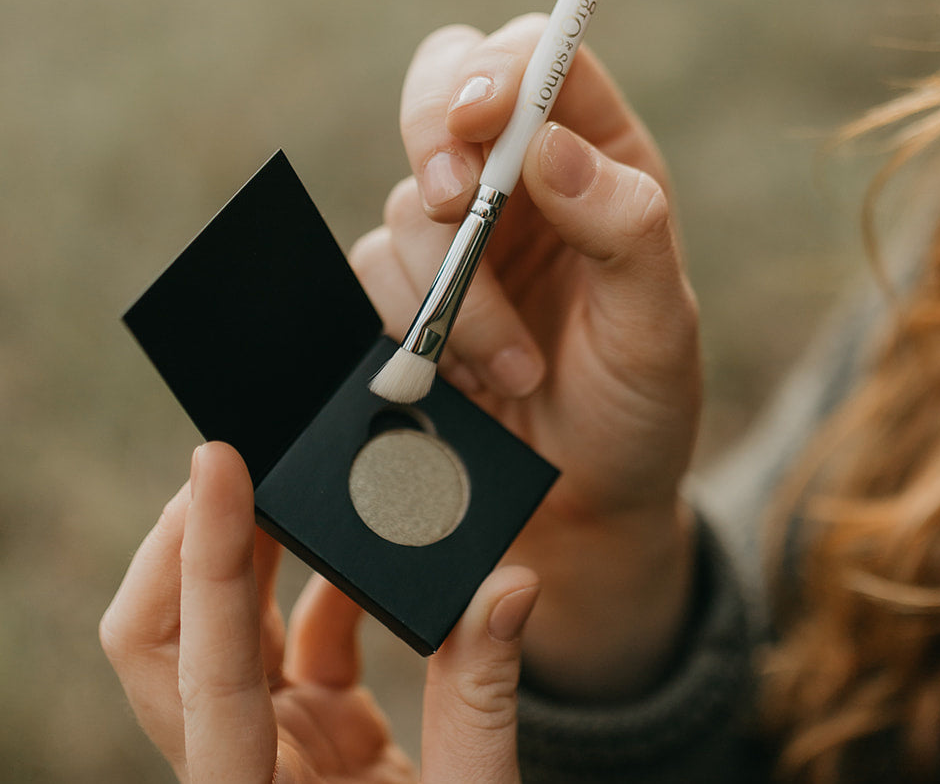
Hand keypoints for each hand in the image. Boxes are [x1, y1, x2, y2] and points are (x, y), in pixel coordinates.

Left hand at [100, 442, 538, 783]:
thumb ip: (485, 697)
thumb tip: (509, 580)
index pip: (206, 668)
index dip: (206, 557)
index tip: (218, 460)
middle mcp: (239, 767)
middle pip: (160, 642)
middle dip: (185, 543)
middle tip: (234, 458)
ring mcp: (263, 746)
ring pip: (211, 629)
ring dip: (240, 549)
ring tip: (284, 474)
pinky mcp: (300, 731)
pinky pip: (288, 639)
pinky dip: (316, 582)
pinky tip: (360, 548)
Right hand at [351, 15, 702, 697]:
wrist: (580, 505)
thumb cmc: (637, 407)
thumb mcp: (658, 326)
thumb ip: (624, 228)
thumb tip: (549, 147)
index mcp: (599, 161)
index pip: (545, 62)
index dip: (507, 67)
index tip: (484, 116)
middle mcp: (522, 181)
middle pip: (447, 87)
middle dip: (434, 134)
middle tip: (452, 198)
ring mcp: (459, 233)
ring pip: (408, 199)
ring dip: (449, 282)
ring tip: (512, 367)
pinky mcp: (408, 289)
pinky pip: (373, 269)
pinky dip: (411, 322)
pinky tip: (464, 379)